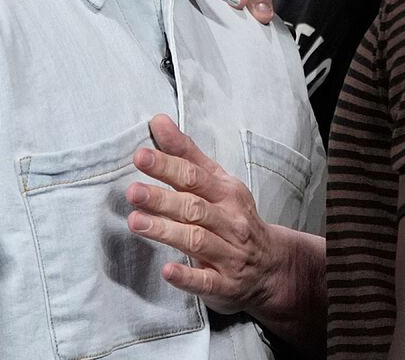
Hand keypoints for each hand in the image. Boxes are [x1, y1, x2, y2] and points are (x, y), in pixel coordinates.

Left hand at [126, 114, 282, 315]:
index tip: (141, 156)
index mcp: (227, 193)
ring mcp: (229, 254)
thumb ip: (186, 153)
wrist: (272, 265)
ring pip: (197, 240)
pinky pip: (206, 280)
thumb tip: (158, 121)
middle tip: (133, 192)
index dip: (167, 165)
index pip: (194, 176)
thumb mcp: (217, 181)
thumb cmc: (235, 217)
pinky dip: (187, 276)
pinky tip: (168, 270)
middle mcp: (230, 221)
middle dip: (162, 199)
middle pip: (194, 207)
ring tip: (136, 222)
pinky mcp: (225, 283)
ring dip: (166, 231)